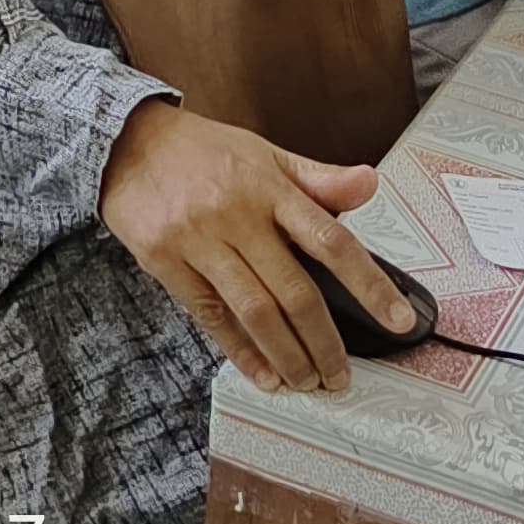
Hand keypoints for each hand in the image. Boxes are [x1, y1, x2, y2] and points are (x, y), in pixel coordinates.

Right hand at [98, 100, 402, 393]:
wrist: (125, 141)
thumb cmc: (202, 150)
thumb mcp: (263, 153)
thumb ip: (318, 179)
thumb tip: (370, 183)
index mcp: (268, 186)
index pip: (331, 240)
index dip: (369, 284)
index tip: (398, 319)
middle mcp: (236, 214)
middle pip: (294, 291)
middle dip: (325, 342)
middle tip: (341, 375)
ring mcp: (198, 239)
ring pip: (255, 312)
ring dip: (288, 355)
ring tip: (308, 381)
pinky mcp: (164, 261)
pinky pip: (210, 316)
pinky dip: (240, 351)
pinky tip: (263, 373)